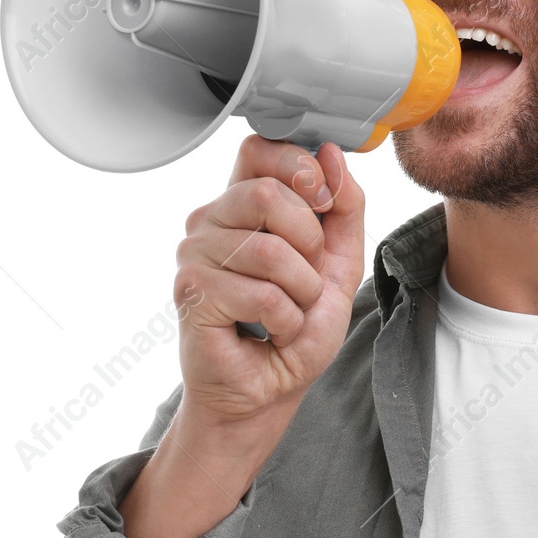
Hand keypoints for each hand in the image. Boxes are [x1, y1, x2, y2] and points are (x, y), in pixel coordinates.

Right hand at [173, 134, 365, 426]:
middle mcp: (212, 219)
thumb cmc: (296, 328)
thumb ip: (344, 205)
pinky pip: (262, 294)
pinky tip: (269, 331)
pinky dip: (286, 321)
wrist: (271, 388)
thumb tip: (329, 154)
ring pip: (271, 251)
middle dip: (309, 245)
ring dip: (301, 293)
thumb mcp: (340, 261)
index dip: (299, 169)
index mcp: (244, 202)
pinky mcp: (193, 291)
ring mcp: (195, 253)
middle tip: (304, 280)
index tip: (321, 204)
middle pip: (266, 193)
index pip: (261, 149)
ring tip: (288, 312)